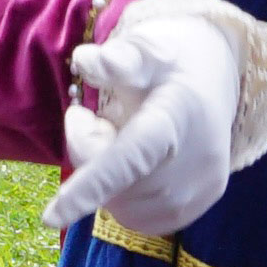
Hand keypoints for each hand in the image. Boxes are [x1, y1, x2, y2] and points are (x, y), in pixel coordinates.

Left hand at [59, 0, 266, 240]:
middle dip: (88, 151)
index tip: (50, 218)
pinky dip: (122, 195)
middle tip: (91, 116)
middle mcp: (192, 166)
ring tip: (119, 136)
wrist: (217, 81)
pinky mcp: (193, 210)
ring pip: (119, 206)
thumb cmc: (170, 63)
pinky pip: (136, 217)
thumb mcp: (145, 48)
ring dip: (104, 178)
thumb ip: (117, 58)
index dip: (88, 189)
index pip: (127, 161)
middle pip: (112, 183)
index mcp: (174, 121)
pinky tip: (136, 164)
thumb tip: (85, 61)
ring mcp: (196, 193)